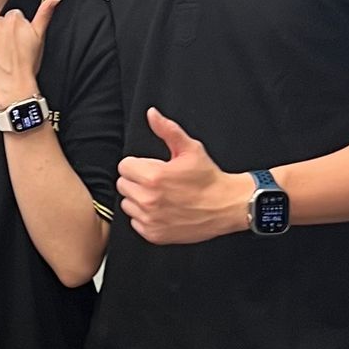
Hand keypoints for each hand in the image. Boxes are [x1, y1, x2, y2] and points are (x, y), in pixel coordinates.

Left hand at [0, 0, 60, 109]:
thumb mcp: (40, 36)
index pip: (13, 16)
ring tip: (3, 57)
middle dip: (4, 34)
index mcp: (13, 19)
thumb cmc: (28, 64)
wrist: (15, 86)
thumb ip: (45, 13)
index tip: (19, 40)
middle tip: (12, 50)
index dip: (17, 30)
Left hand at [116, 107, 249, 244]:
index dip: (138, 164)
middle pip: (123, 185)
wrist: (226, 206)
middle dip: (137, 181)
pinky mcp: (154, 234)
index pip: (124, 166)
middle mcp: (148, 199)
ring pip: (128, 204)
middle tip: (157, 181)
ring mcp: (150, 219)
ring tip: (160, 196)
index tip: (152, 167)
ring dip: (139, 199)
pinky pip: (136, 222)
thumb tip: (152, 115)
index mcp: (153, 176)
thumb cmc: (209, 178)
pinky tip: (163, 210)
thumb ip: (167, 130)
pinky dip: (145, 217)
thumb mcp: (190, 149)